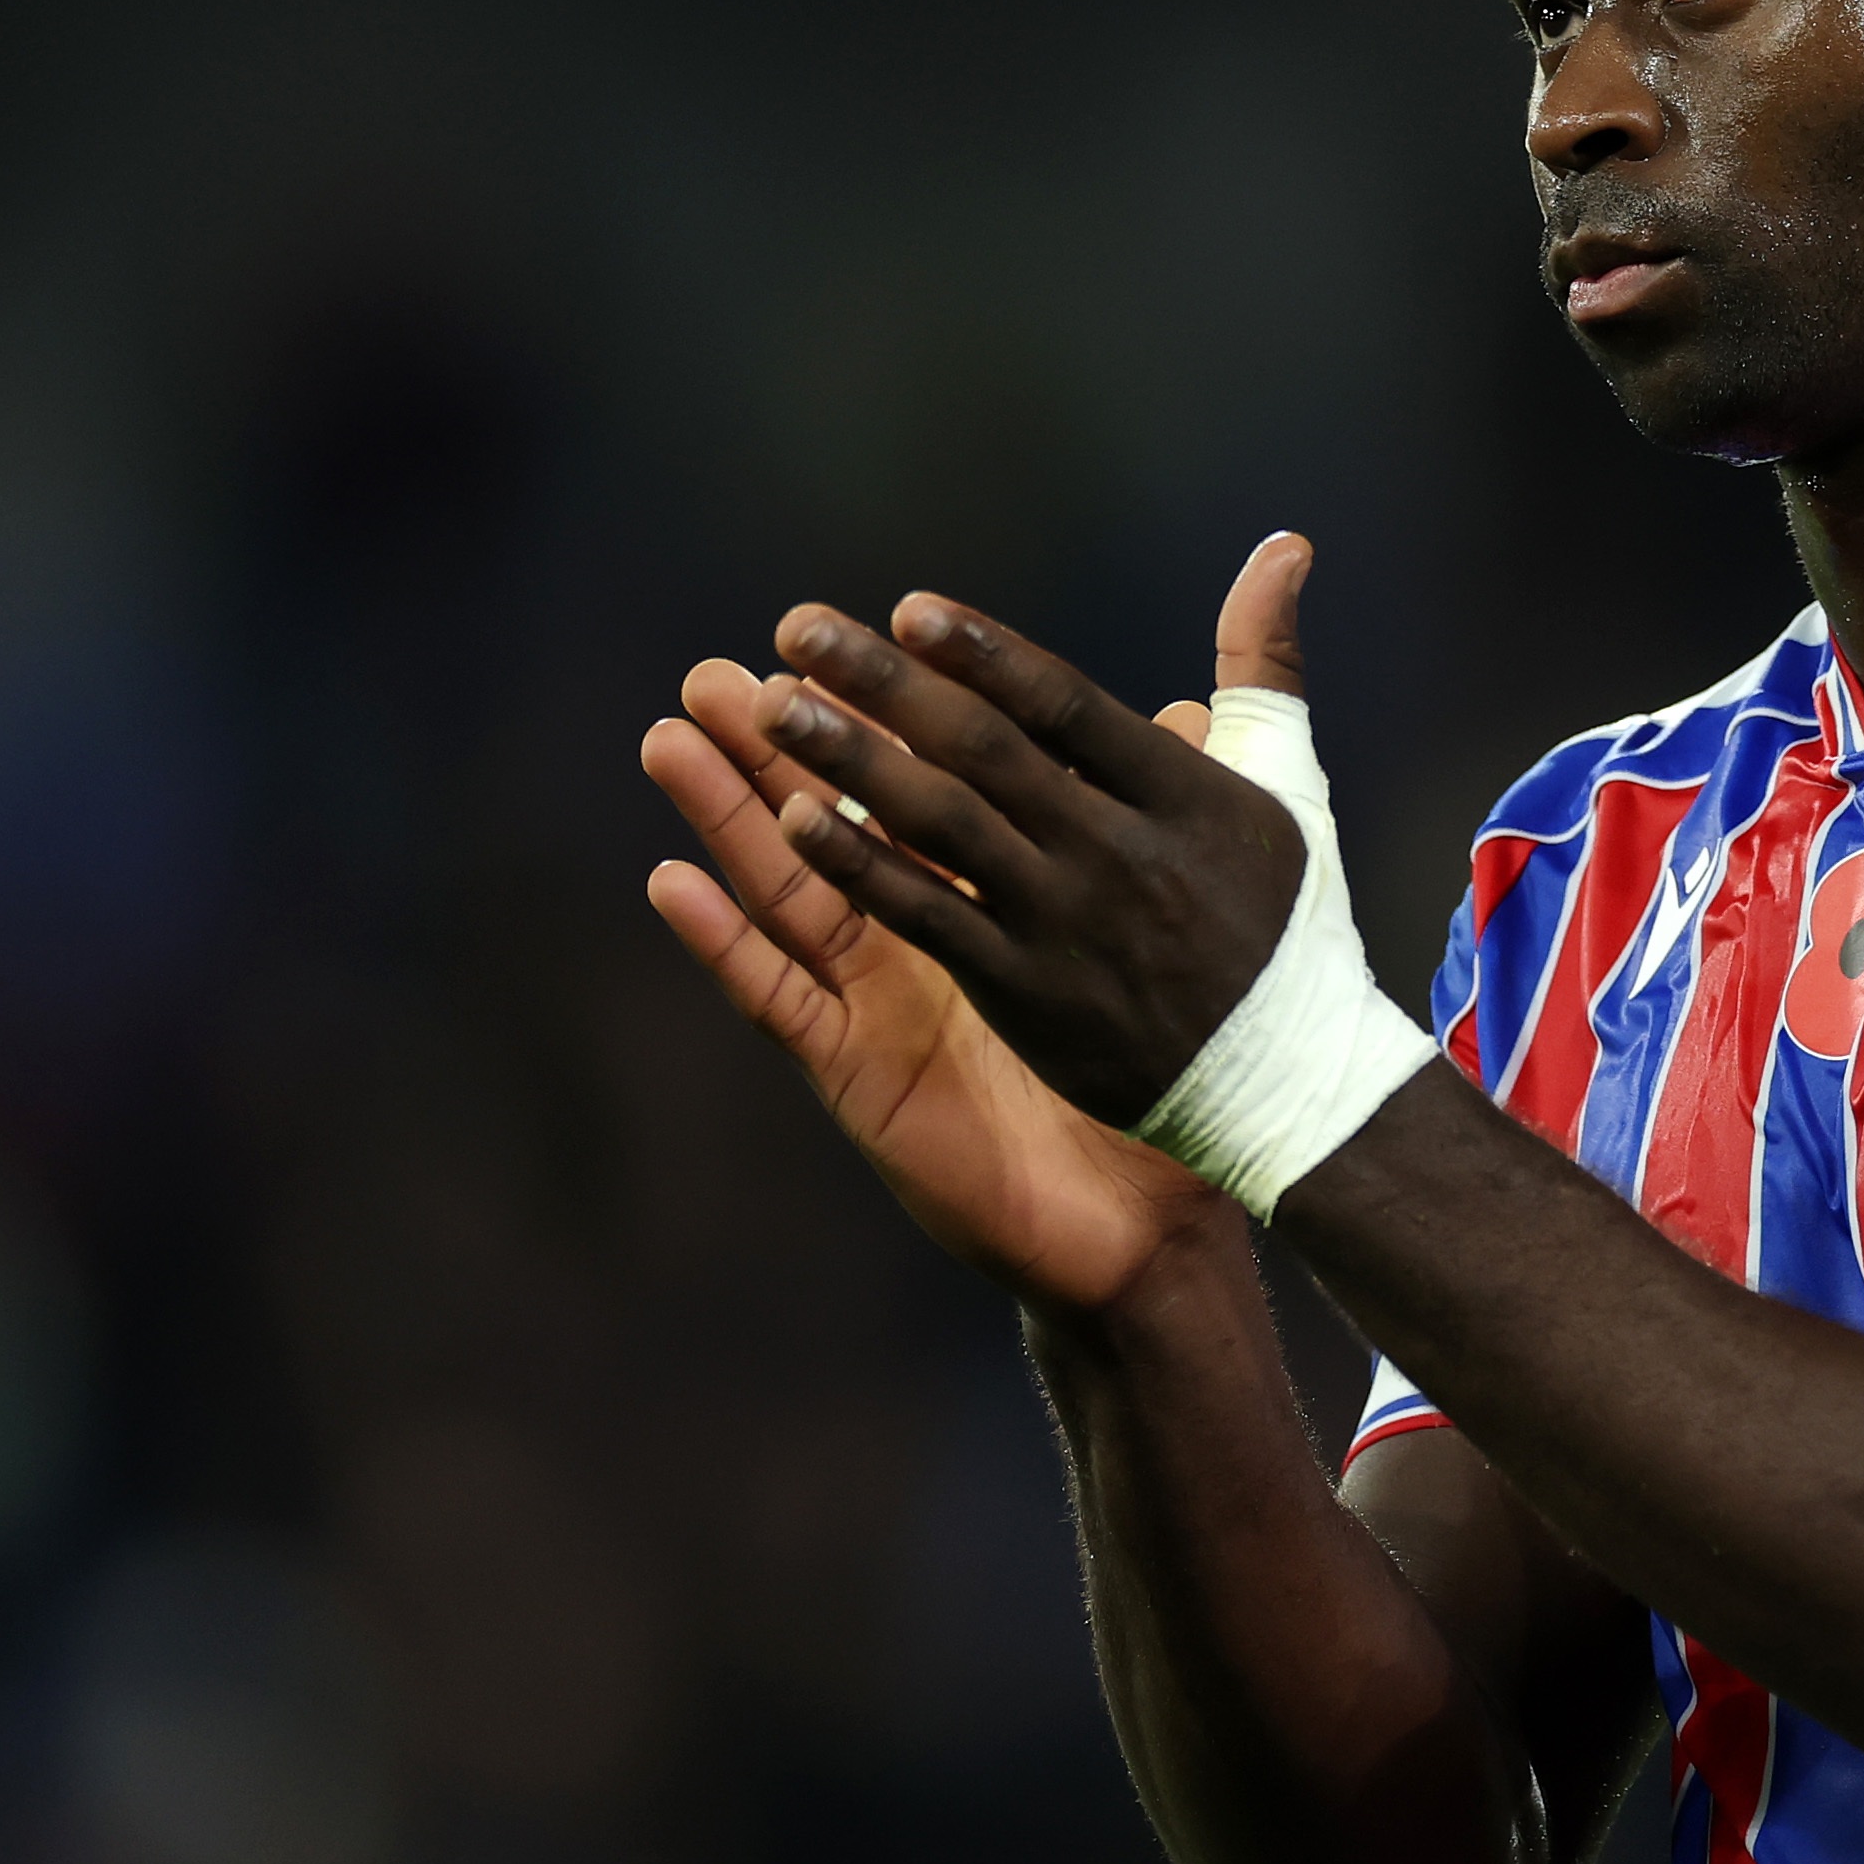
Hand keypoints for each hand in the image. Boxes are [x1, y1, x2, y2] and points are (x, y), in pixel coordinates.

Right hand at [639, 637, 1240, 1310]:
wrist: (1150, 1227)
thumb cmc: (1163, 1087)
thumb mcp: (1161, 940)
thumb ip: (1160, 827)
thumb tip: (1192, 715)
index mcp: (990, 902)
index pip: (921, 789)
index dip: (879, 719)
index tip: (840, 637)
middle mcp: (922, 944)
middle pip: (835, 825)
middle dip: (777, 747)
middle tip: (721, 669)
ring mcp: (880, 1005)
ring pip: (790, 892)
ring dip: (727, 817)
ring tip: (673, 736)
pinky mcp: (859, 1073)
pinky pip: (781, 1001)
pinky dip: (723, 942)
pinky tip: (671, 880)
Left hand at [742, 536, 1317, 1140]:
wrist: (1286, 1079)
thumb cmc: (1283, 918)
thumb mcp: (1286, 779)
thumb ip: (1260, 658)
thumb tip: (1283, 544)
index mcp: (1181, 792)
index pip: (1066, 705)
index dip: (983, 653)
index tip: (907, 609)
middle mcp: (1117, 851)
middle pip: (985, 752)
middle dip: (885, 685)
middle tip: (799, 631)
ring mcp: (1065, 923)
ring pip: (942, 828)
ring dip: (849, 761)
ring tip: (770, 709)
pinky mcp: (1025, 992)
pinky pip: (928, 918)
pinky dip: (863, 869)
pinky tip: (796, 823)